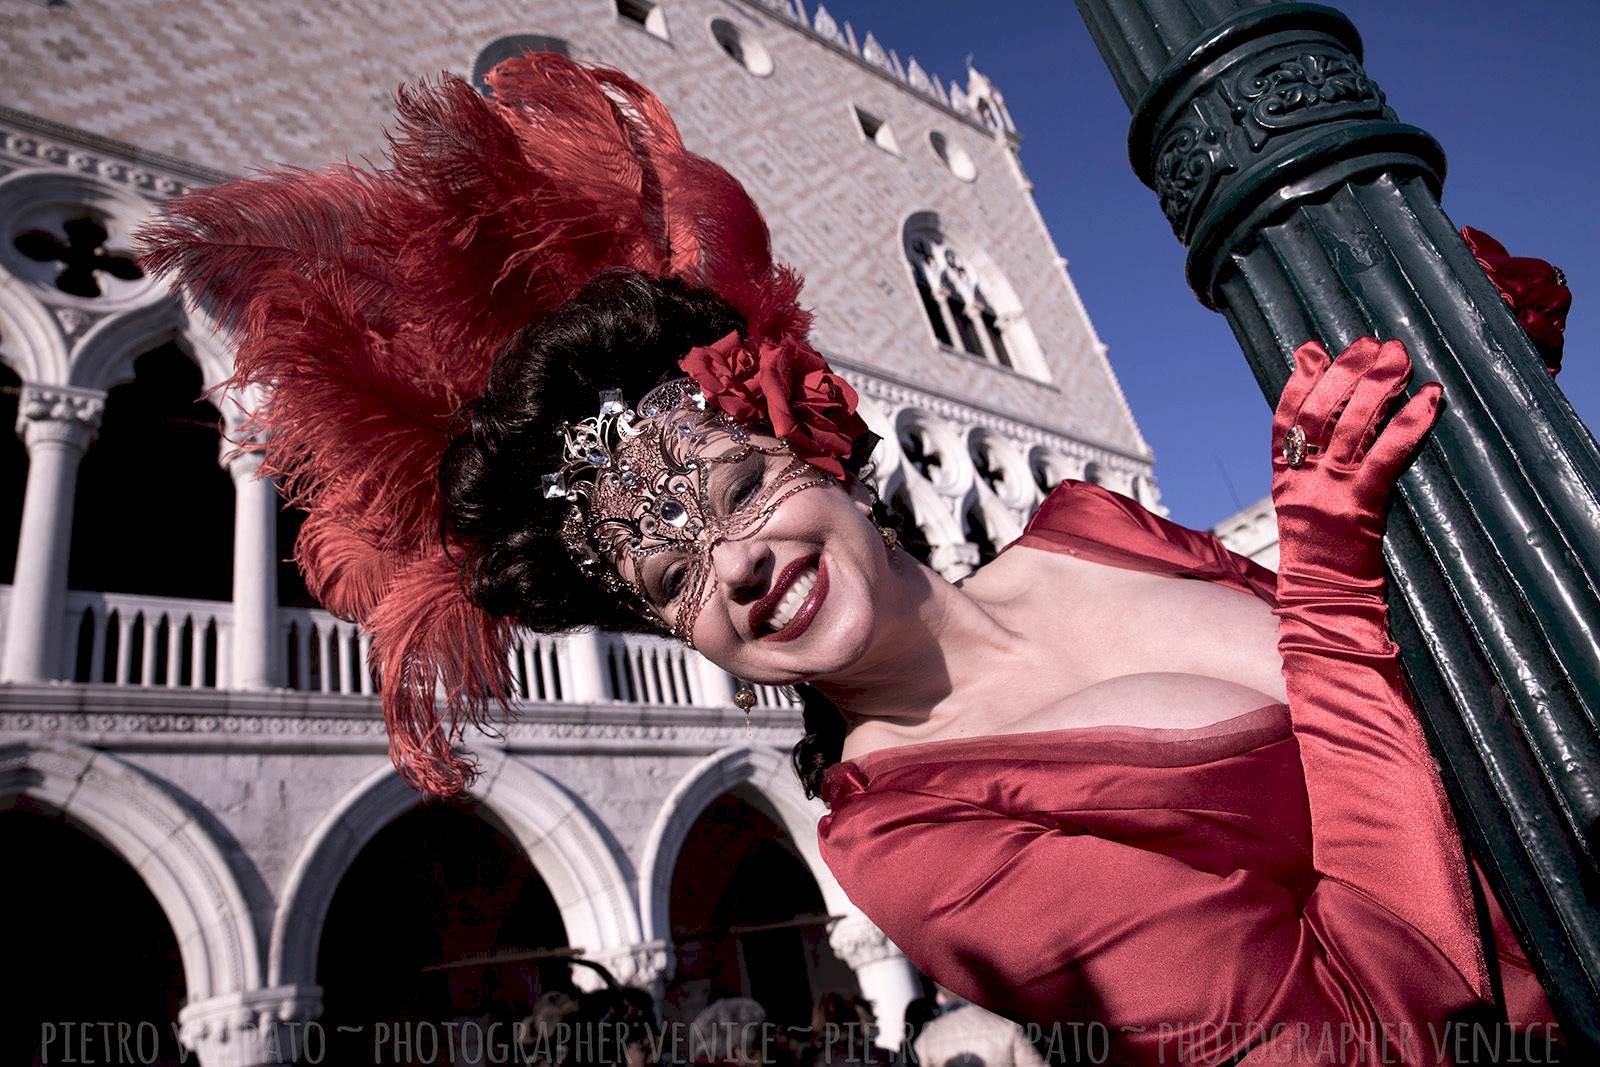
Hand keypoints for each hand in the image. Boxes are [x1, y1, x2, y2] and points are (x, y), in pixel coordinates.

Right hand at [1271, 337, 1443, 587]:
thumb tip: (1331, 436)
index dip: (1298, 383)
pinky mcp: (1359, 507)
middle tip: (1372, 343)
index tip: (1313, 349)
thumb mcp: (1307, 516)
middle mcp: (1302, 482)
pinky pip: (1385, 456)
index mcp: (1285, 483)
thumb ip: (1313, 476)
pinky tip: (1428, 399)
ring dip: (1378, 386)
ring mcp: (1328, 492)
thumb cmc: (1323, 563)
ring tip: (1400, 357)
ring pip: (1351, 428)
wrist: (1324, 604)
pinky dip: (1408, 424)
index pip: (1286, 423)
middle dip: (1346, 373)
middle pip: (1320, 415)